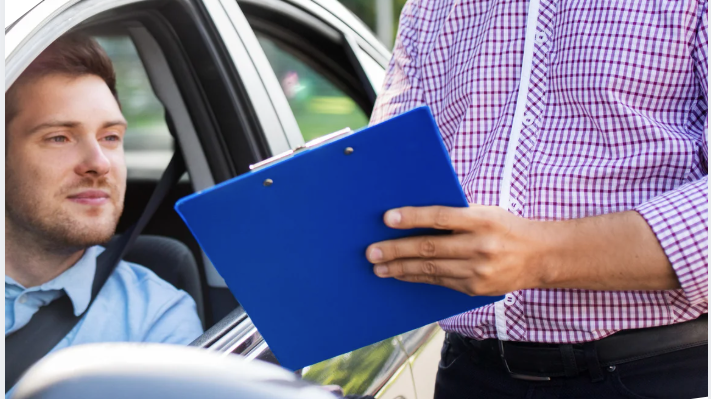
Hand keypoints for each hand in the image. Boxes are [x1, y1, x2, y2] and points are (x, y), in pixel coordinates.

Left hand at [366, 204, 551, 295]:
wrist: (541, 257)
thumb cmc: (506, 227)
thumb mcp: (486, 212)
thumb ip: (457, 213)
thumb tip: (415, 215)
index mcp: (483, 220)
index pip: (441, 217)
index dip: (413, 217)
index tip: (388, 218)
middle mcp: (481, 246)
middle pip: (431, 248)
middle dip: (397, 250)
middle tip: (372, 251)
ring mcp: (478, 271)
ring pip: (431, 269)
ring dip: (401, 268)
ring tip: (379, 267)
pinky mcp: (475, 288)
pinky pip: (440, 282)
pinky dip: (417, 278)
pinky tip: (401, 274)